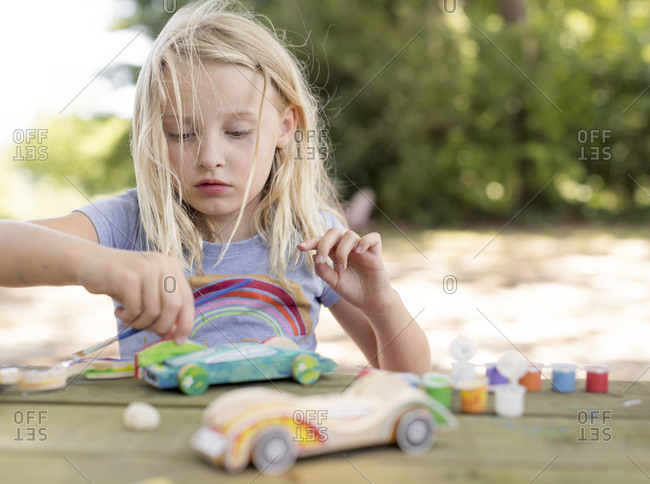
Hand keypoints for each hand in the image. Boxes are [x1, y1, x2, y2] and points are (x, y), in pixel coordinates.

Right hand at [76, 246, 193, 343]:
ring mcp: (146, 268)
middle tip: (146, 330)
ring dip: (140, 323)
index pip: (187, 299)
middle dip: (161, 326)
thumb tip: (173, 335)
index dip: (185, 323)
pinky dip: (127, 318)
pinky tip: (118, 311)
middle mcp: (163, 264)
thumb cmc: (121, 282)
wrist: (89, 263)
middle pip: (174, 307)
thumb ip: (161, 310)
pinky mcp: (129, 276)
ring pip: (154, 311)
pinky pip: (135, 309)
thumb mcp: (146, 294)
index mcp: (172, 267)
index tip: (178, 341)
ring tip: (128, 319)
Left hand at [298, 229, 395, 313]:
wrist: (370, 302)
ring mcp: (361, 248)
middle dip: (324, 243)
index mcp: (335, 252)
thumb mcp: (334, 282)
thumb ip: (323, 271)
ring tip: (342, 268)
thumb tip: (314, 257)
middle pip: (334, 232)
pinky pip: (373, 237)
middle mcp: (347, 247)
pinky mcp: (375, 252)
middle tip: (322, 259)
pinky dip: (365, 241)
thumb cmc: (352, 290)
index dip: (311, 242)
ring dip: (342, 250)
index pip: (322, 241)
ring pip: (350, 235)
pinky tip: (359, 251)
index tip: (300, 247)